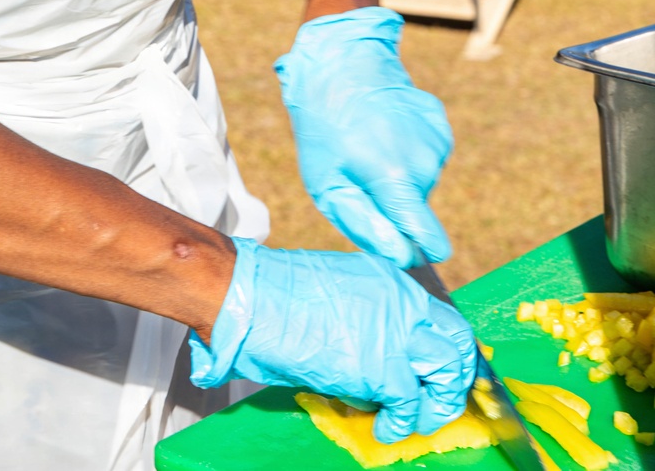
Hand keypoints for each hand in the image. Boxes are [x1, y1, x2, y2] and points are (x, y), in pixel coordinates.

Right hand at [189, 239, 475, 441]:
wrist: (253, 301)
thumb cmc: (278, 298)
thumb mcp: (339, 295)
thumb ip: (368, 320)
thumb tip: (375, 359)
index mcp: (390, 281)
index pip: (439, 316)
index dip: (443, 349)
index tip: (436, 372)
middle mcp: (402, 301)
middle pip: (458, 340)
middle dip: (456, 375)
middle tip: (438, 399)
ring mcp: (397, 332)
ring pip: (449, 370)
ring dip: (439, 403)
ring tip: (418, 419)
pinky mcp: (384, 368)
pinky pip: (411, 406)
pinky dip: (403, 425)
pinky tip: (386, 430)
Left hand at [275, 7, 452, 266]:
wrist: (340, 61)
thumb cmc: (324, 128)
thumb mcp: (327, 185)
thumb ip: (367, 225)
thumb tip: (402, 256)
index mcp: (395, 180)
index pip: (432, 241)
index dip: (419, 251)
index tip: (404, 248)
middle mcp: (425, 162)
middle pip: (419, 209)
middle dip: (393, 202)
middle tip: (359, 172)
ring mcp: (437, 140)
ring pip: (423, 181)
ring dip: (399, 173)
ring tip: (369, 144)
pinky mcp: (439, 123)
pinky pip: (428, 155)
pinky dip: (408, 149)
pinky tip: (386, 129)